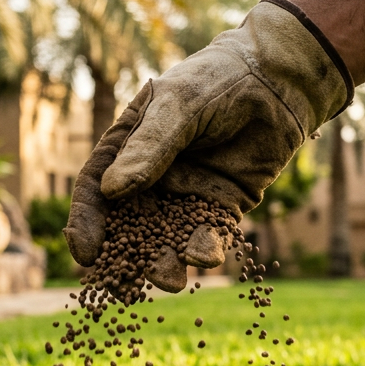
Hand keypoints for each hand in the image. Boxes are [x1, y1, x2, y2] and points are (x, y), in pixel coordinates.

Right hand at [64, 0, 352, 290]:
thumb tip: (112, 192)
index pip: (98, 188)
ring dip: (166, 260)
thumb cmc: (218, 79)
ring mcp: (186, 193)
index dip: (88, 222)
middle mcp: (152, 176)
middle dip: (125, 256)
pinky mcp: (222, 206)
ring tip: (170, 280)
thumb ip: (150, 147)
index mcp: (127, 146)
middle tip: (122, 285)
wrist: (278, 79)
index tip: (86, 253)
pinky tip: (206, 257)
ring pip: (167, 236)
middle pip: (129, 223)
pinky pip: (210, 234)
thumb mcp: (178, 105)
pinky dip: (206, 248)